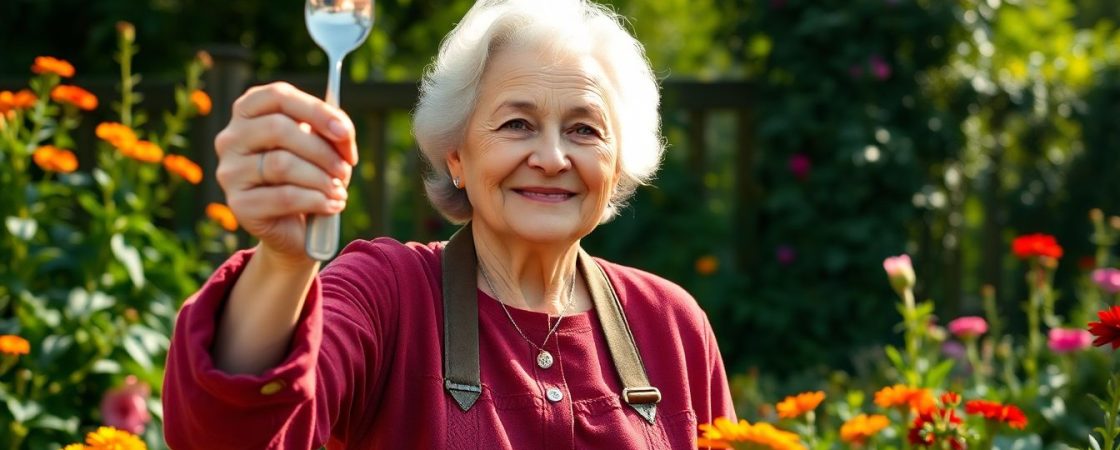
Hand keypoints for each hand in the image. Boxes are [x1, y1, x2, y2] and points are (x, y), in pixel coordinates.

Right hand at [214, 82, 356, 264]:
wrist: (295, 227)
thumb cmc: (309, 176)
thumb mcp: (323, 147)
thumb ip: (333, 132)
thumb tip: (342, 132)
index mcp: (249, 112)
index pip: (278, 96)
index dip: (315, 110)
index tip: (344, 132)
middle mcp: (231, 138)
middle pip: (279, 129)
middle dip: (322, 150)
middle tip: (345, 170)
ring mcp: (230, 172)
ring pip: (281, 164)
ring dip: (321, 178)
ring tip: (339, 190)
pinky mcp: (238, 204)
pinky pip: (284, 197)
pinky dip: (317, 200)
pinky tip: (332, 205)